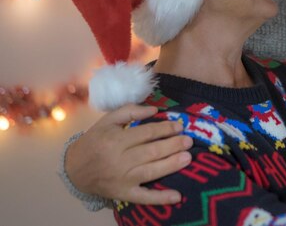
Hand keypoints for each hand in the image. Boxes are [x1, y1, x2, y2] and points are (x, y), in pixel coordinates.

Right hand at [65, 104, 192, 204]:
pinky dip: (160, 198)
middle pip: (151, 151)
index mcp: (115, 140)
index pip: (146, 132)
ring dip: (171, 165)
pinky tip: (177, 196)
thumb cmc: (95, 141)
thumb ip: (130, 111)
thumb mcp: (107, 121)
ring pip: (151, 171)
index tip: (180, 126)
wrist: (74, 169)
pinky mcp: (124, 194)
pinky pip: (144, 197)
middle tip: (189, 141)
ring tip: (188, 158)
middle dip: (172, 145)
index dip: (165, 128)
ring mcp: (122, 179)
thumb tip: (155, 109)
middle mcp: (119, 160)